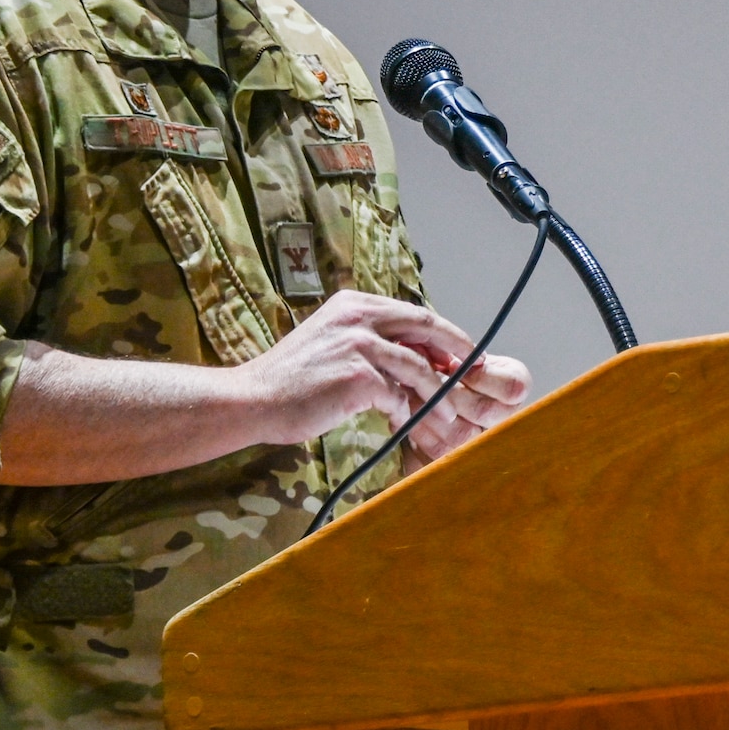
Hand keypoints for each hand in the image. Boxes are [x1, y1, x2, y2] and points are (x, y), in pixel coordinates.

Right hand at [231, 291, 528, 456]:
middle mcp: (358, 317)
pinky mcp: (357, 376)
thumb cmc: (292, 379)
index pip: (413, 312)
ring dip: (438, 393)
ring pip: (418, 367)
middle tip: (475, 370)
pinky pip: (398, 395)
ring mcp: (358, 344)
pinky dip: (407, 412)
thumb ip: (369, 341)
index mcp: (353, 303)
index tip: (461, 351)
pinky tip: (406, 425)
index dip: (443, 332)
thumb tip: (413, 357)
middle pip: (426, 327)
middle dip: (457, 350)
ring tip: (448, 413)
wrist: (253, 399)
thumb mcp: (331, 341)